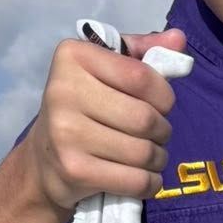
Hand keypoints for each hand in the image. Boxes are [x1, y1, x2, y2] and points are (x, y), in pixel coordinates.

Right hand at [19, 28, 188, 216]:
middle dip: (163, 131)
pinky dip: (150, 183)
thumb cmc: (84, 107)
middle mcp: (63, 91)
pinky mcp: (74, 170)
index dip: (164, 96)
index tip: (160, 104)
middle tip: (156, 135)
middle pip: (145, 118)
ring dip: (159, 158)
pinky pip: (135, 180)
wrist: (44, 160)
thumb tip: (178, 39)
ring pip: (144, 152)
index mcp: (73, 56)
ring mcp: (66, 133)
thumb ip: (141, 53)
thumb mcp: (106, 69)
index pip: (142, 76)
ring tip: (150, 156)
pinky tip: (144, 177)